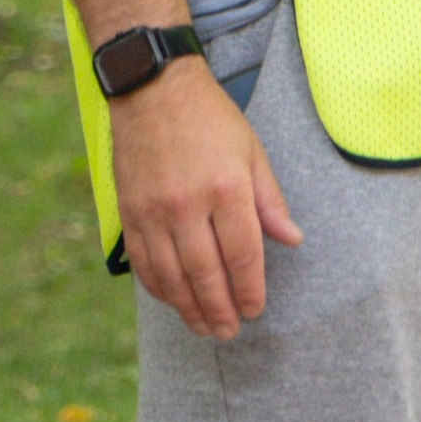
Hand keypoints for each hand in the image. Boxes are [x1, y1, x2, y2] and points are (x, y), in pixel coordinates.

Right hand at [110, 57, 302, 341]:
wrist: (152, 90)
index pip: (242, 255)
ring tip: (203, 327)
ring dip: (188, 308)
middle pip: (205, 273)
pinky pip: (143, 262)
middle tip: (229, 331)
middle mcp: (188, 205)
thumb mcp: (252, 152)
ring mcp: (154, 212)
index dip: (249, 288)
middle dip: (220, 309)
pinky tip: (172, 300)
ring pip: (171, 276)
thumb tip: (292, 239)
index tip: (255, 309)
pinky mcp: (129, 213)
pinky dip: (158, 287)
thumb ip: (269, 200)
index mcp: (226, 188)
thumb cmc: (210, 119)